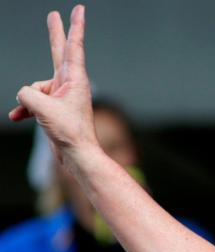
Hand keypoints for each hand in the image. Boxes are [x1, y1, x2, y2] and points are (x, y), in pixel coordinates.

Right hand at [9, 7, 96, 157]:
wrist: (78, 156)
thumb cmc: (68, 132)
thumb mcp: (42, 107)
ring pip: (34, 87)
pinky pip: (32, 102)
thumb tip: (25, 95)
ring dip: (29, 102)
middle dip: (54, 33)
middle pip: (58, 52)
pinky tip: (18, 117)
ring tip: (41, 116)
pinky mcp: (55, 107)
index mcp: (75, 78)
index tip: (79, 9)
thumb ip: (27, 93)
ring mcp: (62, 95)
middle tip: (54, 14)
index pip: (74, 46)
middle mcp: (70, 83)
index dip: (75, 26)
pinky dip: (25, 110)